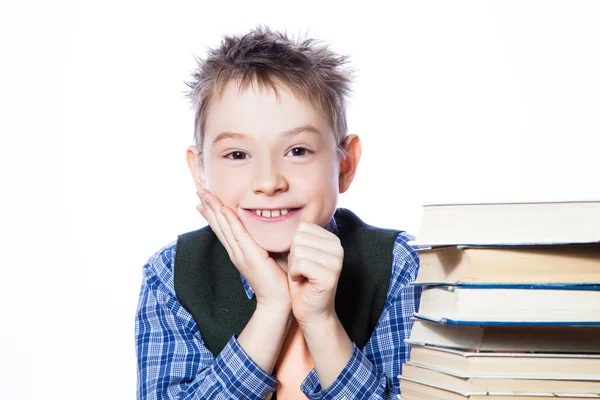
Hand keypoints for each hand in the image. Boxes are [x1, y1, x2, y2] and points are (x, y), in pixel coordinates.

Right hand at [197, 188, 290, 310]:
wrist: (279, 302)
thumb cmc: (279, 280)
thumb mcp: (270, 256)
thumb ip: (267, 242)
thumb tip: (273, 228)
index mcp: (239, 252)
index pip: (223, 229)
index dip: (212, 213)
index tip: (203, 200)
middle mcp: (236, 252)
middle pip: (219, 224)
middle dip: (208, 206)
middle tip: (198, 189)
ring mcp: (241, 254)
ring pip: (224, 226)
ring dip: (214, 208)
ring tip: (204, 194)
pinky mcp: (251, 256)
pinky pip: (239, 234)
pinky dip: (230, 221)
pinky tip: (223, 209)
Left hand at [287, 222, 343, 327]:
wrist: (311, 311)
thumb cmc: (302, 281)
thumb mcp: (301, 252)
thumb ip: (300, 235)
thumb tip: (286, 215)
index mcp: (332, 239)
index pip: (302, 228)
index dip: (294, 245)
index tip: (302, 261)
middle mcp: (338, 247)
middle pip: (299, 238)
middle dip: (293, 256)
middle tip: (302, 271)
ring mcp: (336, 261)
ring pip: (298, 250)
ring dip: (293, 266)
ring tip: (303, 276)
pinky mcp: (330, 274)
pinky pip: (300, 263)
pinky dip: (294, 274)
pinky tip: (303, 281)